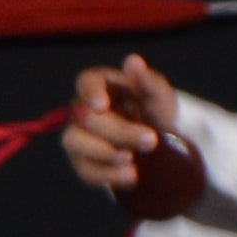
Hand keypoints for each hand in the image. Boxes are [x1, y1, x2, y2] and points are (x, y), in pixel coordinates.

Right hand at [62, 58, 183, 195]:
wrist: (162, 145)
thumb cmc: (155, 111)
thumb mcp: (159, 95)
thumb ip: (146, 80)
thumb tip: (133, 61)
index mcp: (101, 85)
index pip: (85, 82)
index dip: (90, 93)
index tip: (102, 105)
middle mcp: (84, 109)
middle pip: (86, 117)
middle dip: (118, 131)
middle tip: (150, 140)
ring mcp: (79, 137)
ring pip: (74, 142)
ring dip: (104, 153)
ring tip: (132, 160)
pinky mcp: (84, 163)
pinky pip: (86, 171)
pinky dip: (108, 175)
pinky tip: (130, 175)